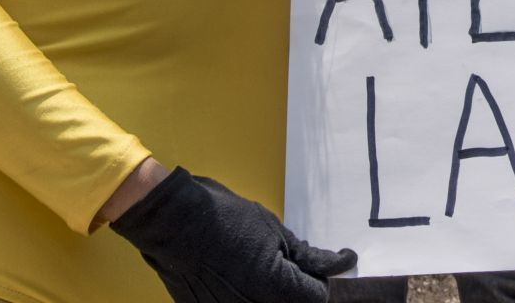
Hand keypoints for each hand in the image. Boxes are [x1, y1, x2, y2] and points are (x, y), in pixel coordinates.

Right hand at [111, 166, 355, 302]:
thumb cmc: (224, 219)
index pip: (318, 298)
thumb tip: (340, 263)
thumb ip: (308, 256)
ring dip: (275, 294)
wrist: (173, 221)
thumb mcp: (274, 231)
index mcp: (276, 289)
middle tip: (295, 268)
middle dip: (299, 289)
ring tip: (264, 269)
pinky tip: (243, 278)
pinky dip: (250, 296)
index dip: (324, 282)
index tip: (323, 267)